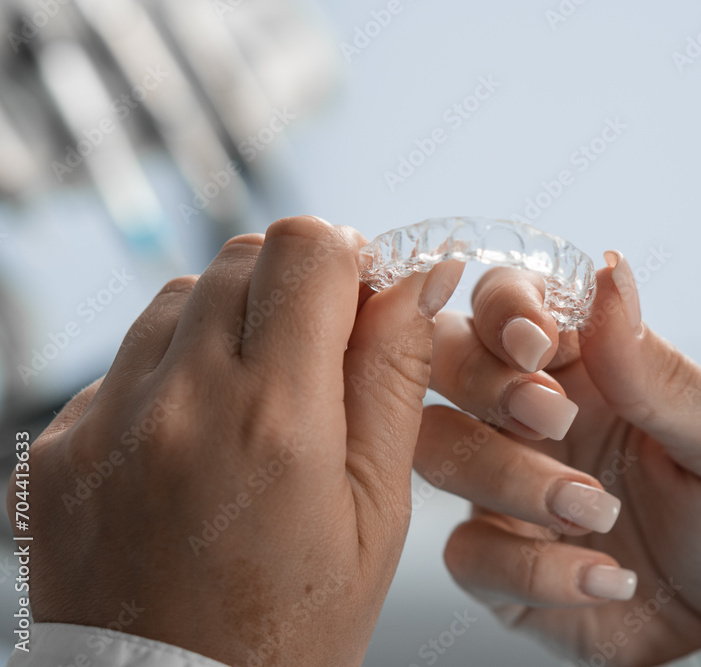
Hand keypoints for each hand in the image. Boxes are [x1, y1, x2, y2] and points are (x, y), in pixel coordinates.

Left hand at [8, 217, 462, 666]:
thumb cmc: (291, 627)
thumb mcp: (377, 512)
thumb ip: (394, 378)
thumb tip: (418, 277)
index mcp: (275, 420)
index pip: (308, 248)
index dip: (348, 261)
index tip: (360, 305)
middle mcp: (177, 403)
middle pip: (242, 255)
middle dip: (292, 288)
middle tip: (315, 360)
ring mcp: (104, 420)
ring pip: (180, 296)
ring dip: (229, 325)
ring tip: (252, 409)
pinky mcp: (58, 443)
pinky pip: (126, 359)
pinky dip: (173, 374)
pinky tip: (195, 444)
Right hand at [414, 252, 700, 665]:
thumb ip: (659, 368)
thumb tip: (610, 271)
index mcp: (585, 365)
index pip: (508, 301)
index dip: (504, 307)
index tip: (537, 342)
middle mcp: (529, 416)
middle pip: (446, 359)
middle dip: (483, 379)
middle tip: (555, 418)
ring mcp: (505, 487)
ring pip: (440, 449)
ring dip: (510, 477)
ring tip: (599, 512)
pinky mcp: (499, 563)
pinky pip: (469, 553)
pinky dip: (534, 570)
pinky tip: (606, 580)